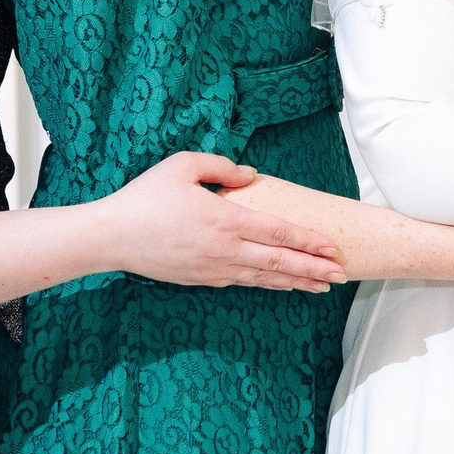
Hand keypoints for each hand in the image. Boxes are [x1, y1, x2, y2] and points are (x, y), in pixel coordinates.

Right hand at [98, 152, 347, 292]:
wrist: (110, 237)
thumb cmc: (145, 197)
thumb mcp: (182, 165)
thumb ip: (222, 166)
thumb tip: (251, 175)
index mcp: (226, 219)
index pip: (279, 233)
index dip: (310, 242)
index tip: (333, 248)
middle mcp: (225, 249)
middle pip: (280, 263)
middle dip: (314, 269)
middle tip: (343, 275)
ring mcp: (213, 268)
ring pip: (264, 279)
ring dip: (295, 283)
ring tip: (321, 287)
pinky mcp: (201, 279)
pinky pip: (242, 283)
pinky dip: (267, 285)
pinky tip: (279, 285)